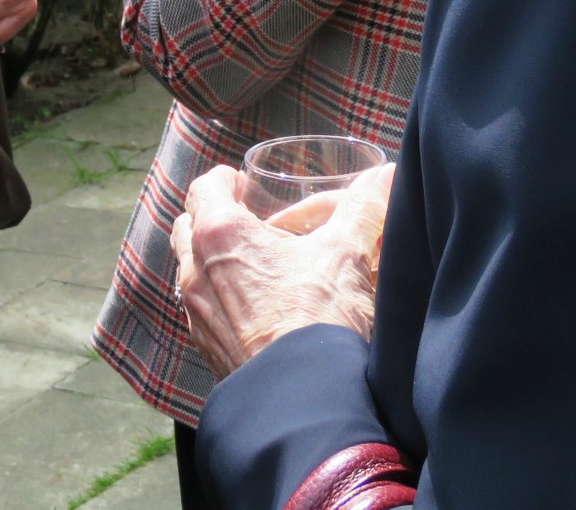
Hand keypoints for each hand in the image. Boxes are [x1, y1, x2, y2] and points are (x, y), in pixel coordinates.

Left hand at [171, 163, 393, 379]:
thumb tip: (386, 175)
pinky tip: (251, 309)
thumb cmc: (318, 317)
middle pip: (188, 226)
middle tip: (248, 224)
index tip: (244, 184)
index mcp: (219, 234)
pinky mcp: (205, 347)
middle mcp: (195, 269)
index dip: (225, 181)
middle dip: (212, 218)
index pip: (205, 187)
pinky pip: (201, 309)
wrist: (303, 400)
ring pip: (191, 270)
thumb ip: (363, 206)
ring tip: (251, 267)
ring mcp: (196, 312)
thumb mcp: (346, 253)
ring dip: (212, 261)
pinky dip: (217, 298)